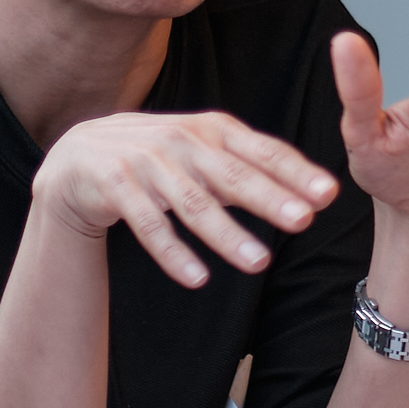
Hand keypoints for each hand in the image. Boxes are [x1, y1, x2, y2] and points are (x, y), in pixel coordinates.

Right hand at [30, 108, 339, 290]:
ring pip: (192, 203)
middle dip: (269, 199)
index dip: (295, 171)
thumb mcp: (203, 152)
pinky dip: (173, 252)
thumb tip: (310, 193)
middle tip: (303, 221)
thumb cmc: (158, 156)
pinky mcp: (115, 185)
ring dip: (226, 233)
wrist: (80, 155)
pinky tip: (198, 278)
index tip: (329, 194)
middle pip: (232, 175)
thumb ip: (250, 169)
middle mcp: (181, 140)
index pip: (261, 150)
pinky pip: (148, 224)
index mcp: (211, 129)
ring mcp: (146, 162)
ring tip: (259, 261)